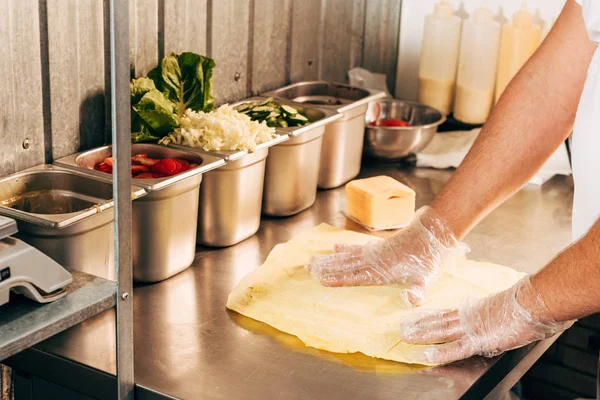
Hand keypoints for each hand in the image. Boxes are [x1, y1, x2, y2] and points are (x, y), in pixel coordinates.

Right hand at [306, 206, 465, 305]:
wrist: (433, 233)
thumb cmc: (429, 259)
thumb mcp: (426, 278)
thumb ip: (417, 290)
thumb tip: (411, 300)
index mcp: (381, 270)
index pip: (355, 276)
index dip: (338, 278)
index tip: (322, 279)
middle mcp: (374, 260)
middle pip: (345, 264)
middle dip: (326, 267)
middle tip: (307, 268)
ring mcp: (375, 251)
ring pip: (347, 255)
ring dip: (330, 259)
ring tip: (313, 259)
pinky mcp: (379, 245)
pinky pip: (357, 248)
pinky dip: (345, 248)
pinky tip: (335, 246)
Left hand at [399, 275, 571, 363]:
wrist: (532, 301)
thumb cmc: (525, 303)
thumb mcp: (504, 306)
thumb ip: (493, 312)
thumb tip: (495, 317)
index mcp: (474, 308)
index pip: (446, 313)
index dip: (430, 317)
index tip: (416, 317)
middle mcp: (468, 316)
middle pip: (439, 321)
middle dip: (419, 325)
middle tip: (402, 327)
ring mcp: (471, 328)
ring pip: (441, 332)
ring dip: (422, 335)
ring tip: (405, 337)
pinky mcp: (479, 339)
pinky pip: (456, 349)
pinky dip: (441, 353)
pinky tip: (427, 356)